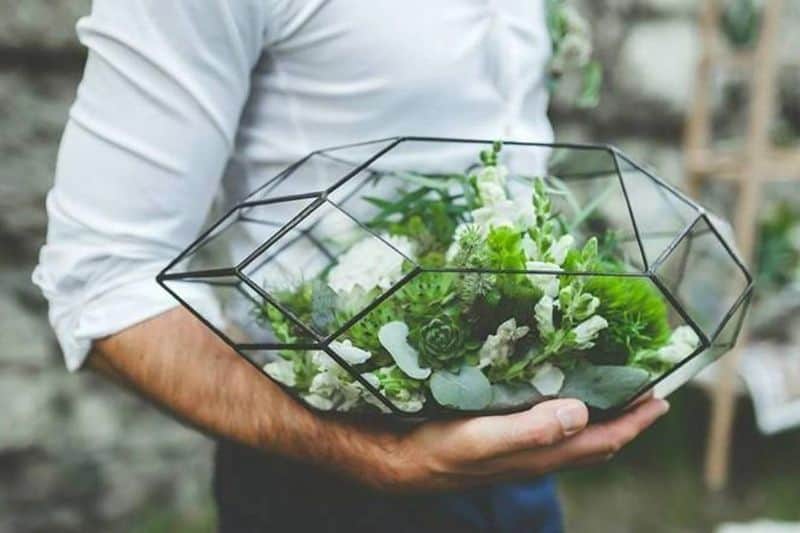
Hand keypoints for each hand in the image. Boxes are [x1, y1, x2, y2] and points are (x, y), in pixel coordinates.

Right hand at [365, 397, 667, 491]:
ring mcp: (523, 450)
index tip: (660, 397)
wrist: (402, 462)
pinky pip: (553, 430)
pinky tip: (563, 398)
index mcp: (540, 454)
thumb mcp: (481, 438)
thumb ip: (530, 430)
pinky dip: (573, 414)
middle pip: (597, 441)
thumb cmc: (437, 448)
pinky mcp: (506, 441)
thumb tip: (582, 414)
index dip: (634, 422)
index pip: (603, 440)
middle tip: (649, 392)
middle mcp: (538, 455)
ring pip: (577, 437)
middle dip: (628, 420)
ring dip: (603, 417)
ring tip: (617, 394)